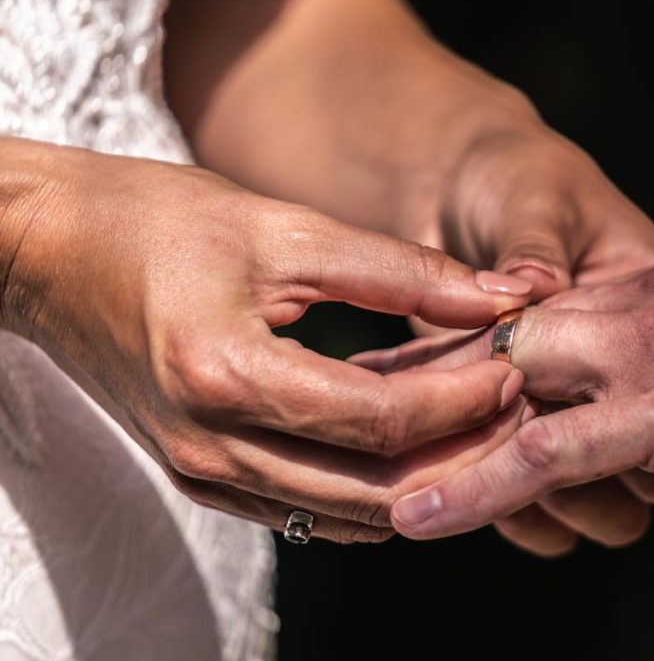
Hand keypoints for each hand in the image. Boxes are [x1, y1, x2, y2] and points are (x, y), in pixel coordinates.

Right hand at [0, 138, 532, 542]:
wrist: (49, 253)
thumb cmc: (156, 222)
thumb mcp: (283, 226)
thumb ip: (397, 270)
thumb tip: (495, 299)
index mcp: (227, 375)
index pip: (382, 420)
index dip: (463, 399)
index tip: (515, 365)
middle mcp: (213, 448)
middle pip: (377, 490)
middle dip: (465, 454)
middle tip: (521, 409)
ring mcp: (204, 476)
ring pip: (351, 515)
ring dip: (428, 480)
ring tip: (482, 428)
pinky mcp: (204, 479)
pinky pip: (312, 511)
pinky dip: (376, 488)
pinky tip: (416, 446)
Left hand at [358, 240, 653, 541]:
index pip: (553, 304)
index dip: (487, 336)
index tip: (429, 356)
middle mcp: (647, 295)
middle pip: (516, 335)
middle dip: (444, 375)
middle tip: (371, 405)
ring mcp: (650, 351)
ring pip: (517, 389)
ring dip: (447, 433)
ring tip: (379, 467)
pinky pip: (546, 453)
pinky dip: (478, 486)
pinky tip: (419, 514)